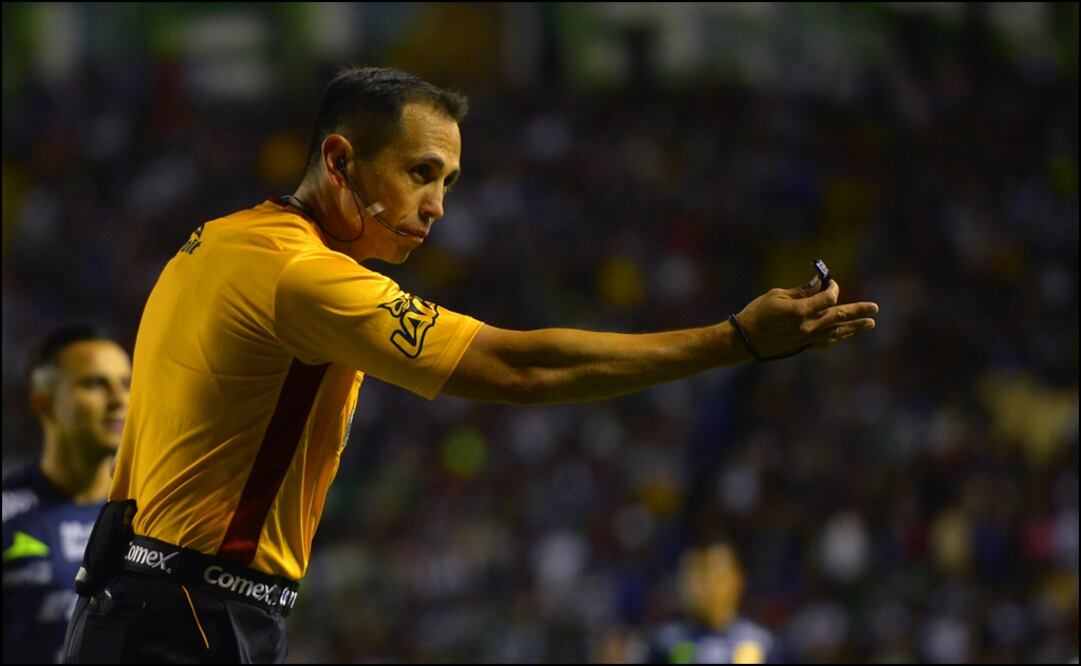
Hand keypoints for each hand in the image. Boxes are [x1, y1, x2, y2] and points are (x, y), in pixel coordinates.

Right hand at [733, 280, 877, 357]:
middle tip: (875, 308)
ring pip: (837, 332)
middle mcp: (807, 326)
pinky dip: (838, 337)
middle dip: (858, 311)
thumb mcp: (777, 295)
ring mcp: (807, 339)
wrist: (745, 340)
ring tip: (869, 324)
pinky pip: (826, 342)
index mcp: (800, 311)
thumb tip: (819, 285)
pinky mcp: (803, 346)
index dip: (833, 288)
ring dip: (854, 327)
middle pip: (839, 316)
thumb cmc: (757, 313)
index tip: (830, 282)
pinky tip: (846, 334)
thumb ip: (801, 292)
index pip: (828, 298)